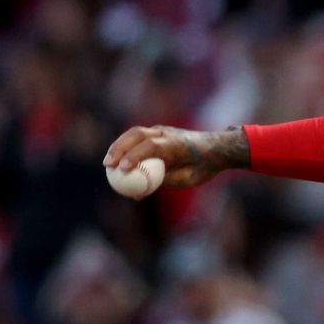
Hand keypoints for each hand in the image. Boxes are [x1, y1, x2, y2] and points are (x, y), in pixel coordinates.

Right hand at [102, 125, 250, 188]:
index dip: (135, 156)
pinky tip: (115, 158)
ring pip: (134, 132)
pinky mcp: (157, 131)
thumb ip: (164, 183)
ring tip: (107, 163)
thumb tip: (138, 193)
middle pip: (137, 135)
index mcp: (176, 144)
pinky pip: (137, 136)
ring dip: (118, 145)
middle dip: (119, 149)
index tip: (123, 170)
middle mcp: (167, 133)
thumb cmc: (204, 166)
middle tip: (108, 166)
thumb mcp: (188, 179)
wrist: (216, 147)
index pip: (151, 147)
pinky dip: (125, 145)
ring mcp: (161, 129)